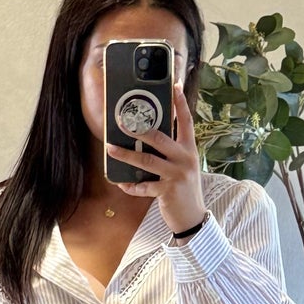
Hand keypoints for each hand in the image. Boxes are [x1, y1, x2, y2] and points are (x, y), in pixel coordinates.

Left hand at [105, 87, 204, 233]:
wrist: (193, 217)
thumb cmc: (184, 188)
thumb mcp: (183, 165)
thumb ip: (171, 151)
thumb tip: (149, 136)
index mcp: (189, 149)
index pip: (186, 121)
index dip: (180, 103)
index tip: (175, 86)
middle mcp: (184, 159)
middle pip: (159, 138)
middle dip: (138, 129)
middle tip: (122, 121)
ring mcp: (176, 175)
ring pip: (147, 161)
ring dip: (126, 155)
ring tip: (110, 149)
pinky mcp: (167, 192)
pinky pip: (143, 187)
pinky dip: (131, 186)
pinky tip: (121, 183)